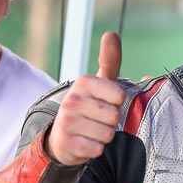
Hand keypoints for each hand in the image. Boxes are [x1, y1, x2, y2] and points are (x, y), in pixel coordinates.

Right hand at [46, 32, 125, 165]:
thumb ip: (109, 60)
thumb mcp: (100, 82)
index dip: (119, 103)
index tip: (107, 102)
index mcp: (83, 83)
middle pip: (114, 116)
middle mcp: (72, 100)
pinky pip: (97, 149)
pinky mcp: (66, 143)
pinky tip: (86, 143)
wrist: (63, 136)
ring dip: (105, 136)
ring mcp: (66, 121)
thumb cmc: (90, 106)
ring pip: (107, 134)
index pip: (119, 96)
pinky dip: (96, 149)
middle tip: (99, 119)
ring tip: (92, 131)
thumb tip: (111, 34)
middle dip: (112, 121)